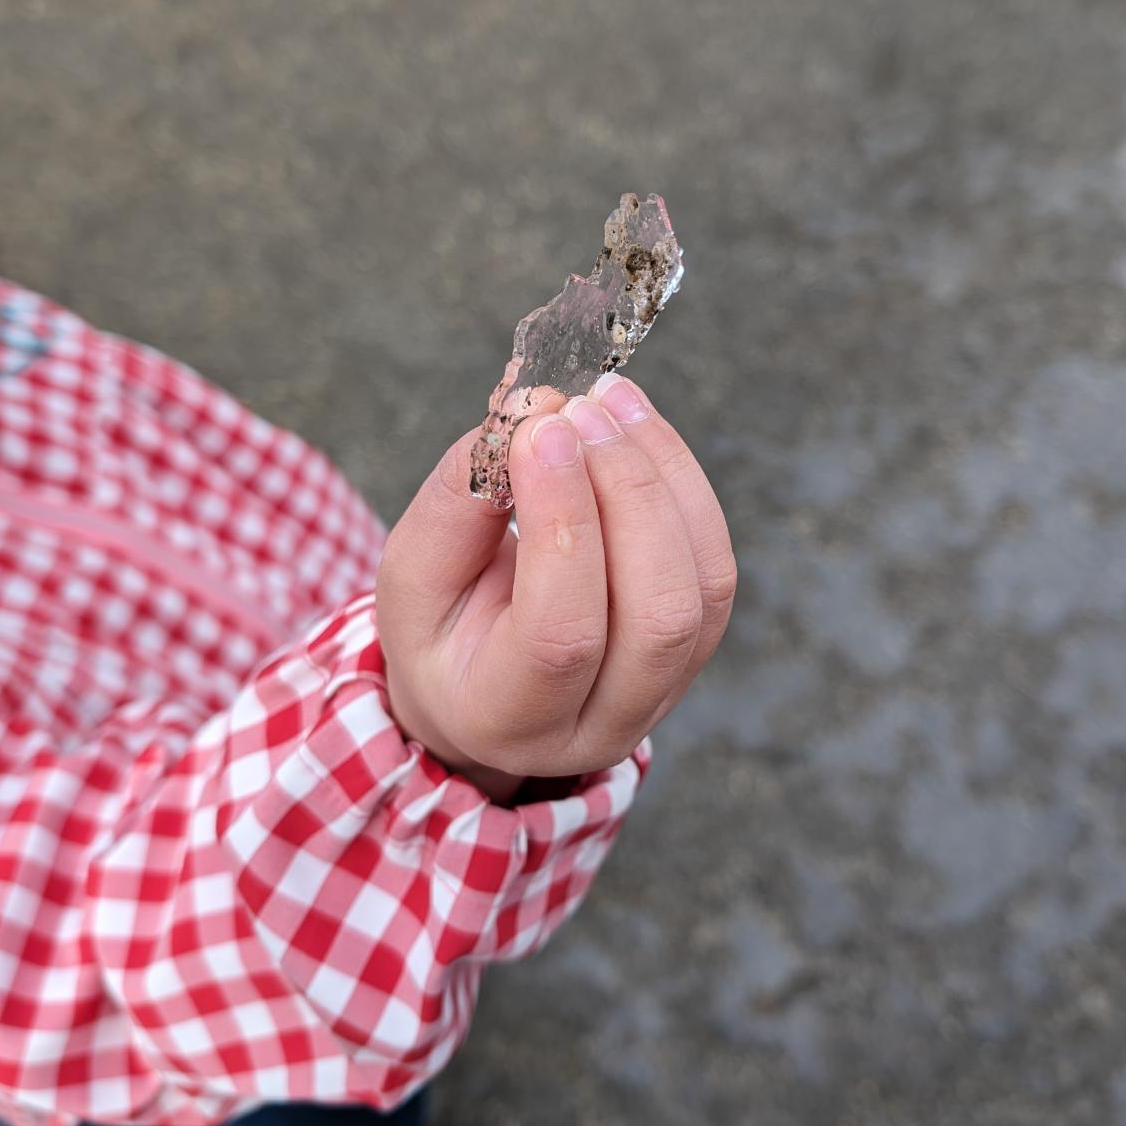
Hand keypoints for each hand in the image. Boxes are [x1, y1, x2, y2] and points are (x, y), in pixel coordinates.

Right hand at [374, 376, 735, 795]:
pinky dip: (684, 482)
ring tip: (609, 402)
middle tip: (580, 409)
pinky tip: (636, 426)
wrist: (480, 685)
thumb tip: (532, 418)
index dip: (562, 523)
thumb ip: (460, 504)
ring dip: (664, 475)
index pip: (561, 635)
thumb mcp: (411, 578)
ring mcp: (661, 693)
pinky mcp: (695, 649)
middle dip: (628, 492)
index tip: (541, 430)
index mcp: (509, 719)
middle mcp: (599, 724)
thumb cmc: (439, 629)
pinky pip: (714, 564)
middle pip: (656, 615)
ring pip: (702, 586)